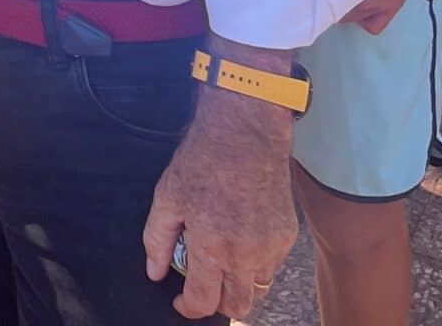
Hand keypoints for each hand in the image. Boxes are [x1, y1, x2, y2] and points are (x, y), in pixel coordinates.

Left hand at [142, 85, 296, 319]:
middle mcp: (245, 256)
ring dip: (240, 285)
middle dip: (218, 304)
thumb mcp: (167, 198)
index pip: (203, 302)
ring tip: (223, 261)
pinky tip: (241, 238)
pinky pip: (272, 265)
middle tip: (204, 285)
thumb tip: (154, 272)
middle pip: (238, 307)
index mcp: (212, 249)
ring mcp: (271, 247)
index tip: (181, 301)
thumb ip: (156, 240)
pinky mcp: (287, 236)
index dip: (188, 308)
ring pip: (258, 289)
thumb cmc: (202, 162)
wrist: (244, 134)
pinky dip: (257, 262)